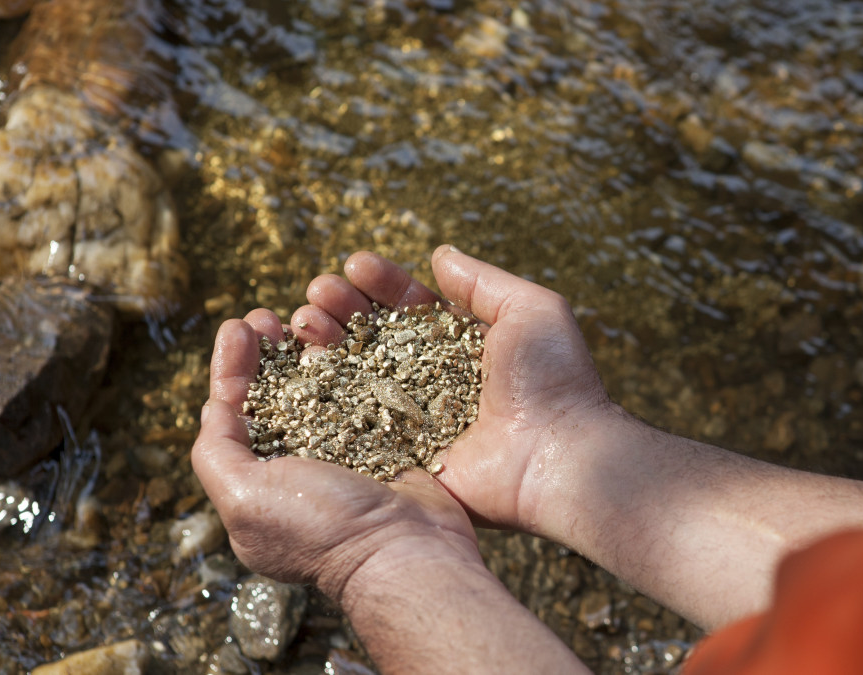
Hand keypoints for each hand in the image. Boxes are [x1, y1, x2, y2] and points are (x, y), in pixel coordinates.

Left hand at [191, 315, 480, 605]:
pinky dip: (356, 362)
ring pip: (321, 388)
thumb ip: (217, 451)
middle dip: (268, 352)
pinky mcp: (389, 442)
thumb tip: (214, 404)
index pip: (234, 415)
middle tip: (270, 316)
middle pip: (277, 395)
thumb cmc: (321, 528)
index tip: (240, 327)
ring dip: (310, 349)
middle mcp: (301, 469)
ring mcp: (348, 454)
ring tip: (309, 316)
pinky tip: (353, 335)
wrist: (408, 552)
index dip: (233, 367)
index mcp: (260, 486)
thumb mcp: (244, 497)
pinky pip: (368, 392)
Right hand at [291, 246, 615, 530]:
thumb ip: (482, 282)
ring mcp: (416, 418)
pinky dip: (325, 396)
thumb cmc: (554, 379)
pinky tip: (302, 367)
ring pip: (357, 374)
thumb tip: (438, 256)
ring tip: (306, 321)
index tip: (355, 265)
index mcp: (463, 344)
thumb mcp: (532, 309)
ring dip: (327, 342)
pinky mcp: (403, 456)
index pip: (411, 305)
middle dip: (343, 308)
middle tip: (318, 292)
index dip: (381, 283)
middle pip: (375, 336)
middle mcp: (434, 379)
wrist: (560, 455)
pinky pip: (354, 424)